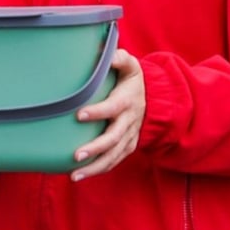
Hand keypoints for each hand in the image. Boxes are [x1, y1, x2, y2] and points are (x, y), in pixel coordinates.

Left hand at [69, 49, 145, 181]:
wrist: (154, 99)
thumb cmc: (133, 79)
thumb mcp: (130, 65)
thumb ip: (119, 58)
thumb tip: (107, 54)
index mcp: (127, 101)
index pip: (112, 108)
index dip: (97, 112)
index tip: (79, 114)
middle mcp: (129, 121)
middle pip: (113, 138)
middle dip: (96, 148)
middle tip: (76, 155)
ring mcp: (129, 136)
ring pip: (113, 155)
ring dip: (95, 167)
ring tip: (74, 175)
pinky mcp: (128, 146)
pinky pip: (114, 161)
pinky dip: (99, 170)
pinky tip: (80, 176)